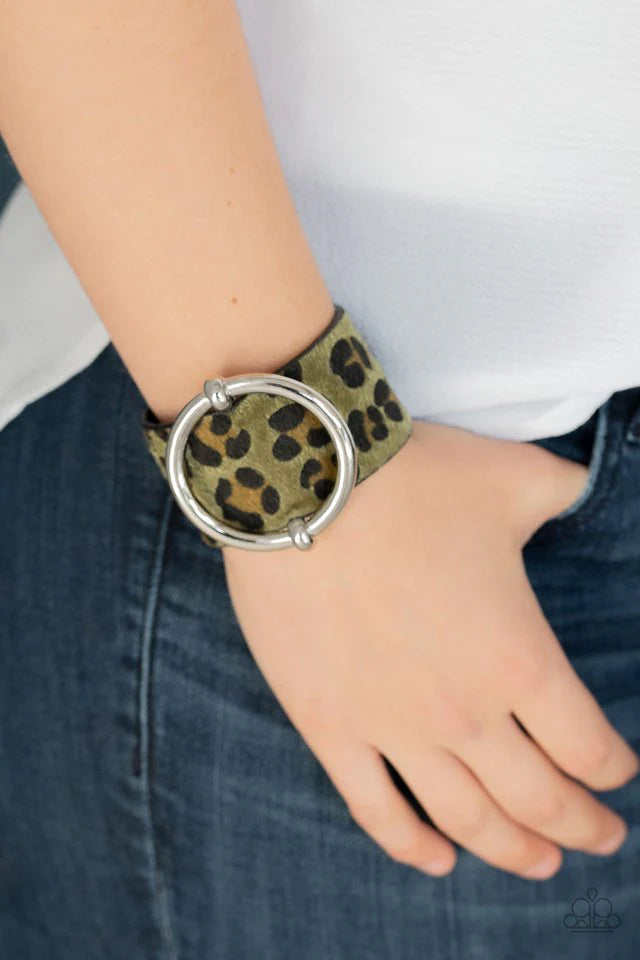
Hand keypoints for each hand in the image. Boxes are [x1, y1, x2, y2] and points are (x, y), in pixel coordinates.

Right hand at [222, 419, 639, 879]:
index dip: (615, 770)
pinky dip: (410, 846)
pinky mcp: (329, 726)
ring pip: (465, 819)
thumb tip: (587, 486)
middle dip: (580, 827)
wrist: (301, 483)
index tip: (620, 774)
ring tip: (539, 864)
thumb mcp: (514, 477)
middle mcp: (463, 712)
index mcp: (519, 659)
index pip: (588, 747)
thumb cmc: (412, 479)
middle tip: (599, 840)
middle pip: (538, 800)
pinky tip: (435, 859)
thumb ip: (566, 490)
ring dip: (511, 851)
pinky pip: (375, 809)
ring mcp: (390, 727)